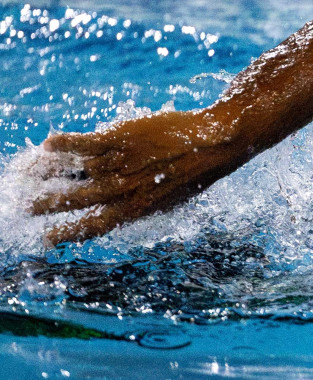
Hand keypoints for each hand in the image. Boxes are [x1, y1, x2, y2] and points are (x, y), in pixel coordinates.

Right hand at [30, 107, 244, 245]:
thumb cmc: (198, 171)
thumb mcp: (170, 198)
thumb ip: (142, 204)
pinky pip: (85, 144)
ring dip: (47, 174)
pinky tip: (48, 145)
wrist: (219, 142)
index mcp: (136, 208)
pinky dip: (65, 145)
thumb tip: (123, 211)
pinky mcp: (122, 138)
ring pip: (74, 171)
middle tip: (26, 210)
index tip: (47, 240)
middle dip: (47, 206)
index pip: (94, 227)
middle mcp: (124, 189)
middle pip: (75, 201)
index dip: (68, 234)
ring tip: (27, 176)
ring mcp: (121, 162)